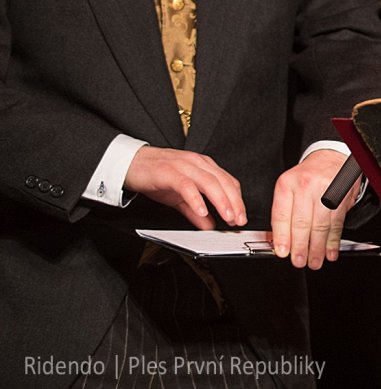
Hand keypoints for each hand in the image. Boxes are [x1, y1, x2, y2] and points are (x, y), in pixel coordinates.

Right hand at [124, 146, 247, 229]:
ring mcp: (184, 166)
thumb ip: (195, 211)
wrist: (129, 163)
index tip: (241, 217)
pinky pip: (186, 185)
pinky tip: (202, 211)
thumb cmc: (156, 175)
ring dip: (221, 201)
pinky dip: (196, 199)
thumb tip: (209, 225)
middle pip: (223, 182)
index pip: (228, 182)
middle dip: (234, 202)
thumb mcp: (179, 196)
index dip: (237, 200)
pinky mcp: (168, 172)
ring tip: (227, 216)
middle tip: (239, 220)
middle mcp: (197, 163)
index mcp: (204, 166)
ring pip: (209, 183)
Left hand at [270, 149, 357, 268]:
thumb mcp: (290, 186)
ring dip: (317, 248)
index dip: (282, 237)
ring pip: (320, 225)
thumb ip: (284, 211)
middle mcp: (306, 186)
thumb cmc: (309, 175)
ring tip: (315, 261)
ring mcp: (325, 191)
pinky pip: (336, 223)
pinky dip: (333, 241)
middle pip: (302, 222)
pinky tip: (330, 251)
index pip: (282, 215)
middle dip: (300, 246)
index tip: (282, 252)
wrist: (332, 157)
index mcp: (287, 184)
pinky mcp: (341, 197)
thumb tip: (278, 240)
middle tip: (299, 261)